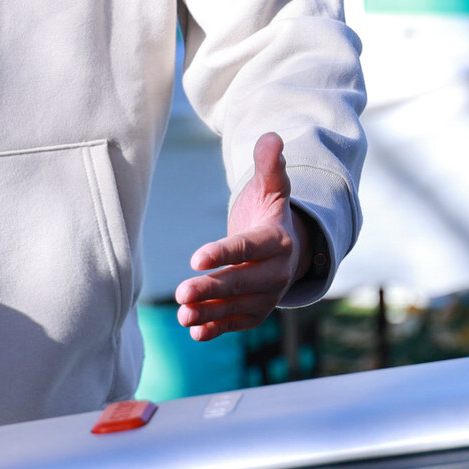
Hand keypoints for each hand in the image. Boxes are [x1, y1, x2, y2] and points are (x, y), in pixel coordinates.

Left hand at [175, 133, 306, 342]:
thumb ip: (270, 165)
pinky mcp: (256, 312)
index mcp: (278, 241)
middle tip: (182, 292)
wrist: (286, 250)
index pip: (248, 247)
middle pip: (242, 281)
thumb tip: (272, 137)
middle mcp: (277, 273)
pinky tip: (194, 331)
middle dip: (212, 288)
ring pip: (237, 306)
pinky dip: (217, 328)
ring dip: (210, 312)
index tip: (196, 258)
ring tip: (183, 314)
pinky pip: (236, 322)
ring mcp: (268, 296)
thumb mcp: (272, 188)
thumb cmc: (270, 214)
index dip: (223, 253)